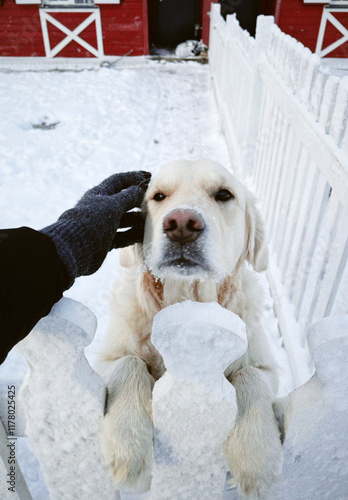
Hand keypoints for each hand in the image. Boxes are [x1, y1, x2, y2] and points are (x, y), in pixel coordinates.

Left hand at [41, 171, 150, 286]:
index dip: (133, 177)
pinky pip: (123, 235)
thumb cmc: (93, 221)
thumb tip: (140, 189)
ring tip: (152, 219)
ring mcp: (103, 225)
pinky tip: (144, 235)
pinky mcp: (105, 240)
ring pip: (125, 219)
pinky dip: (134, 235)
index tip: (149, 176)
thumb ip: (128, 197)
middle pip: (123, 200)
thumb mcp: (112, 205)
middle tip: (155, 199)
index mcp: (99, 194)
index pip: (118, 181)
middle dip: (138, 199)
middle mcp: (101, 208)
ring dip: (138, 219)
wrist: (75, 248)